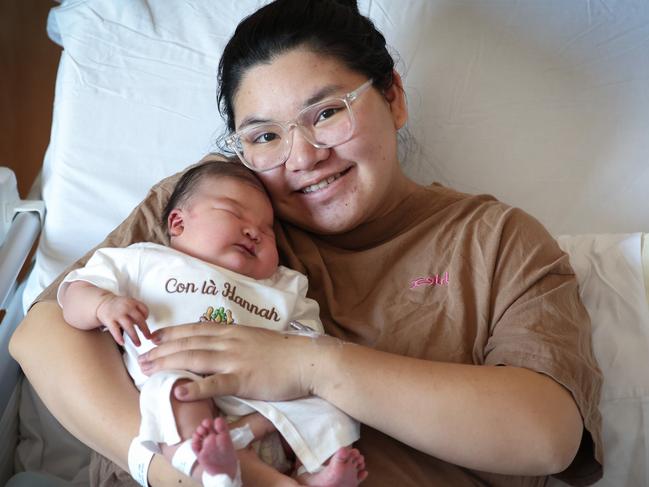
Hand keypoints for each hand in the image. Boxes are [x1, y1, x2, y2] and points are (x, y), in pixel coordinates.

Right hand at [96, 295, 150, 345]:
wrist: (102, 303)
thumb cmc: (118, 306)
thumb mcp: (130, 303)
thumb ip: (138, 312)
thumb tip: (145, 324)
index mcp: (133, 302)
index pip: (144, 309)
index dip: (147, 317)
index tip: (147, 324)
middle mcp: (126, 307)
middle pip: (139, 319)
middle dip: (145, 329)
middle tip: (148, 337)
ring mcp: (117, 314)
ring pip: (128, 326)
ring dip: (134, 337)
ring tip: (138, 344)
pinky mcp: (109, 319)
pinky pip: (115, 330)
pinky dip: (119, 337)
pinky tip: (122, 343)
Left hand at [137, 323, 329, 401]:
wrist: (307, 359)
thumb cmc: (284, 352)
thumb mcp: (256, 338)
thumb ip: (236, 340)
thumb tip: (219, 343)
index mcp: (232, 331)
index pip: (195, 329)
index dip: (171, 332)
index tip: (152, 336)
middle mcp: (229, 342)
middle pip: (189, 342)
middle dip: (162, 348)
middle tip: (141, 356)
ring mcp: (235, 359)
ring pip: (195, 358)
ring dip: (169, 363)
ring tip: (149, 369)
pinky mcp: (244, 379)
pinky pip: (215, 383)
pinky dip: (196, 386)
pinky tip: (179, 390)